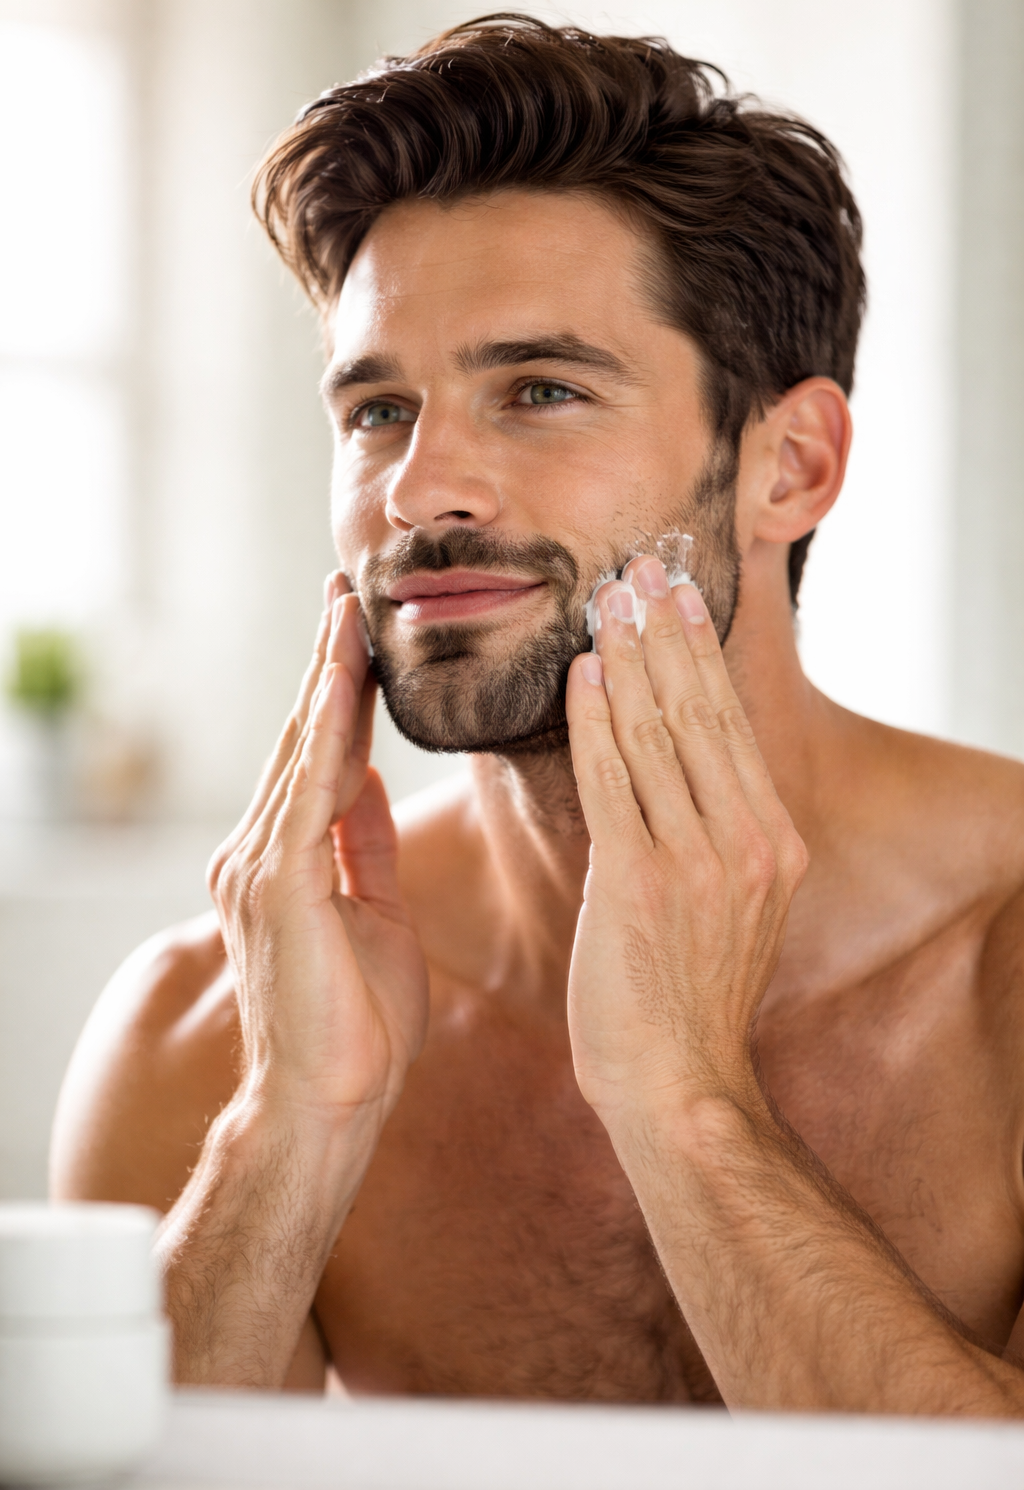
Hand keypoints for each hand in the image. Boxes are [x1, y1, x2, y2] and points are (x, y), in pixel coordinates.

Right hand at [208, 575, 428, 1142]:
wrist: (328, 1103)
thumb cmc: (356, 1021)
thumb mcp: (376, 911)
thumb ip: (365, 844)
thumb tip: (372, 780)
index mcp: (284, 859)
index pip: (319, 756)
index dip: (339, 691)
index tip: (359, 630)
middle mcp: (257, 851)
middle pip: (304, 738)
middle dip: (328, 663)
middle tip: (348, 591)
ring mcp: (259, 867)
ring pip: (304, 752)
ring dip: (328, 679)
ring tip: (348, 613)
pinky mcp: (277, 886)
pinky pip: (310, 793)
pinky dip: (330, 734)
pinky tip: (347, 685)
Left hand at [564, 555, 806, 1126]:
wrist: (676, 1084)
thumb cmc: (687, 996)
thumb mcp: (730, 905)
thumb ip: (715, 831)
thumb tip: (682, 762)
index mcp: (773, 842)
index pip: (730, 724)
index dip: (698, 652)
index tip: (676, 594)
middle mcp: (749, 842)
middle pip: (701, 713)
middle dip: (666, 634)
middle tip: (641, 568)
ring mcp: (700, 862)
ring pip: (660, 735)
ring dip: (631, 659)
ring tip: (610, 601)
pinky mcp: (644, 883)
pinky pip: (614, 782)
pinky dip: (598, 722)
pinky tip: (585, 674)